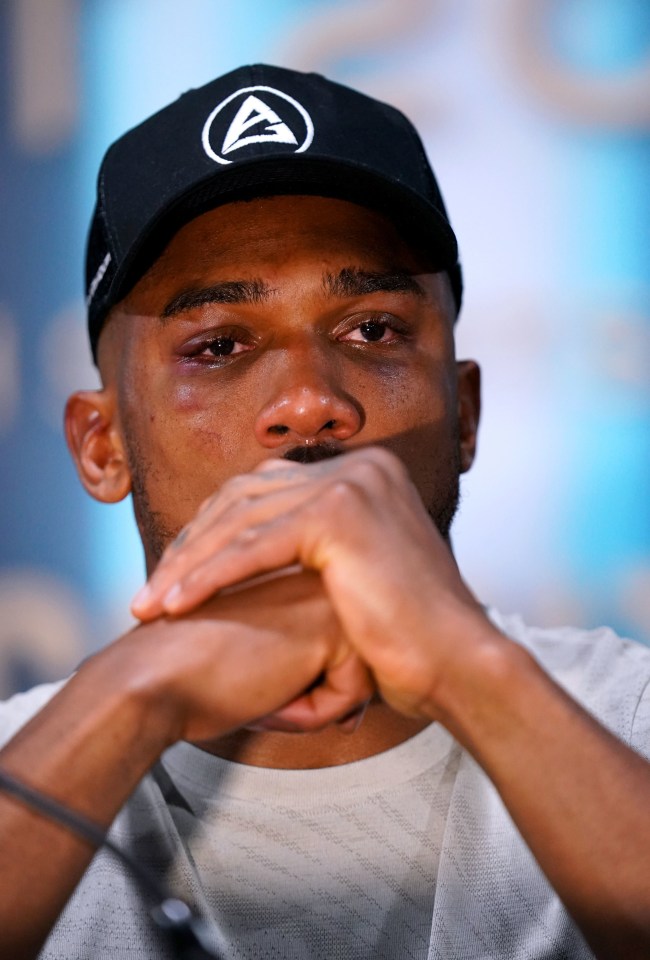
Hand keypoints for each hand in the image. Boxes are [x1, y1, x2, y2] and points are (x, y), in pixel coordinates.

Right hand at [124, 569, 373, 742]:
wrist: (150, 677)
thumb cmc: (188, 669)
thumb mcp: (256, 649)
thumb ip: (301, 655)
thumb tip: (353, 710)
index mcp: (296, 567)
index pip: (329, 648)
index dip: (293, 683)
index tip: (246, 675)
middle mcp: (318, 571)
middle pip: (347, 659)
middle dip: (304, 692)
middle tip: (249, 683)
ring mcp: (328, 591)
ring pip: (355, 677)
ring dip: (305, 704)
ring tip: (255, 688)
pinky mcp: (332, 623)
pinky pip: (352, 694)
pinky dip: (309, 713)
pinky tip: (266, 695)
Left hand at [132, 447, 497, 721]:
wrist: (454, 661)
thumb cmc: (404, 634)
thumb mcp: (355, 571)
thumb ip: (315, 544)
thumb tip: (260, 544)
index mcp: (363, 471)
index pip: (265, 488)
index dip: (213, 529)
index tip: (177, 569)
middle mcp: (358, 466)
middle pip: (246, 497)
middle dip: (191, 544)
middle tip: (152, 588)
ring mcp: (351, 483)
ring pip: (242, 521)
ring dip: (187, 564)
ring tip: (150, 603)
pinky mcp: (339, 514)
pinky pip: (254, 547)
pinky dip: (208, 577)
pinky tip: (174, 605)